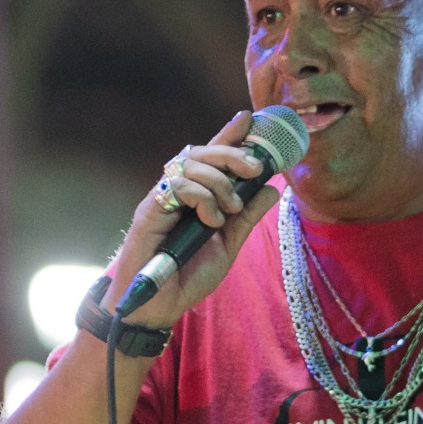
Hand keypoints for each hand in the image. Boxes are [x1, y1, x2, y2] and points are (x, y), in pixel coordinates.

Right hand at [104, 111, 280, 328]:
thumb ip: (247, 217)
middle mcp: (178, 190)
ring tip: (230, 209)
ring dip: (219, 182)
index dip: (229, 135)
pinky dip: (201, 197)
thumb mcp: (228, 245)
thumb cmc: (188, 275)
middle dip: (232, 153)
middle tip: (255, 167)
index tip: (249, 118)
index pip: (213, 157)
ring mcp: (163, 197)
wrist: (159, 305)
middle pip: (202, 152)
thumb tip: (272, 189)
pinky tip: (210, 218)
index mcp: (197, 195)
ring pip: (191, 164)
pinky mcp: (150, 209)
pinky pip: (178, 185)